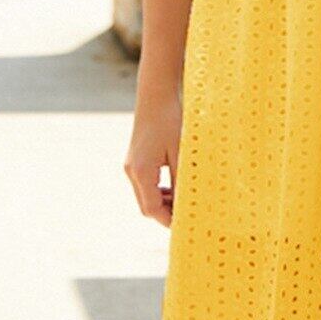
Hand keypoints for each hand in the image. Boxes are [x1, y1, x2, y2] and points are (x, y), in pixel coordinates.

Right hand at [123, 92, 181, 227]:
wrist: (155, 95)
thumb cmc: (170, 120)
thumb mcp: (181, 152)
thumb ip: (182, 180)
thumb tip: (188, 202)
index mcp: (142, 172)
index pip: (153, 209)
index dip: (169, 220)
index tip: (187, 224)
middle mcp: (132, 171)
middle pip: (146, 206)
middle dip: (166, 213)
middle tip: (189, 215)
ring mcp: (131, 165)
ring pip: (145, 196)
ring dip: (163, 202)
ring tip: (184, 201)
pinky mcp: (135, 159)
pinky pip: (145, 183)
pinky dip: (159, 190)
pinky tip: (174, 186)